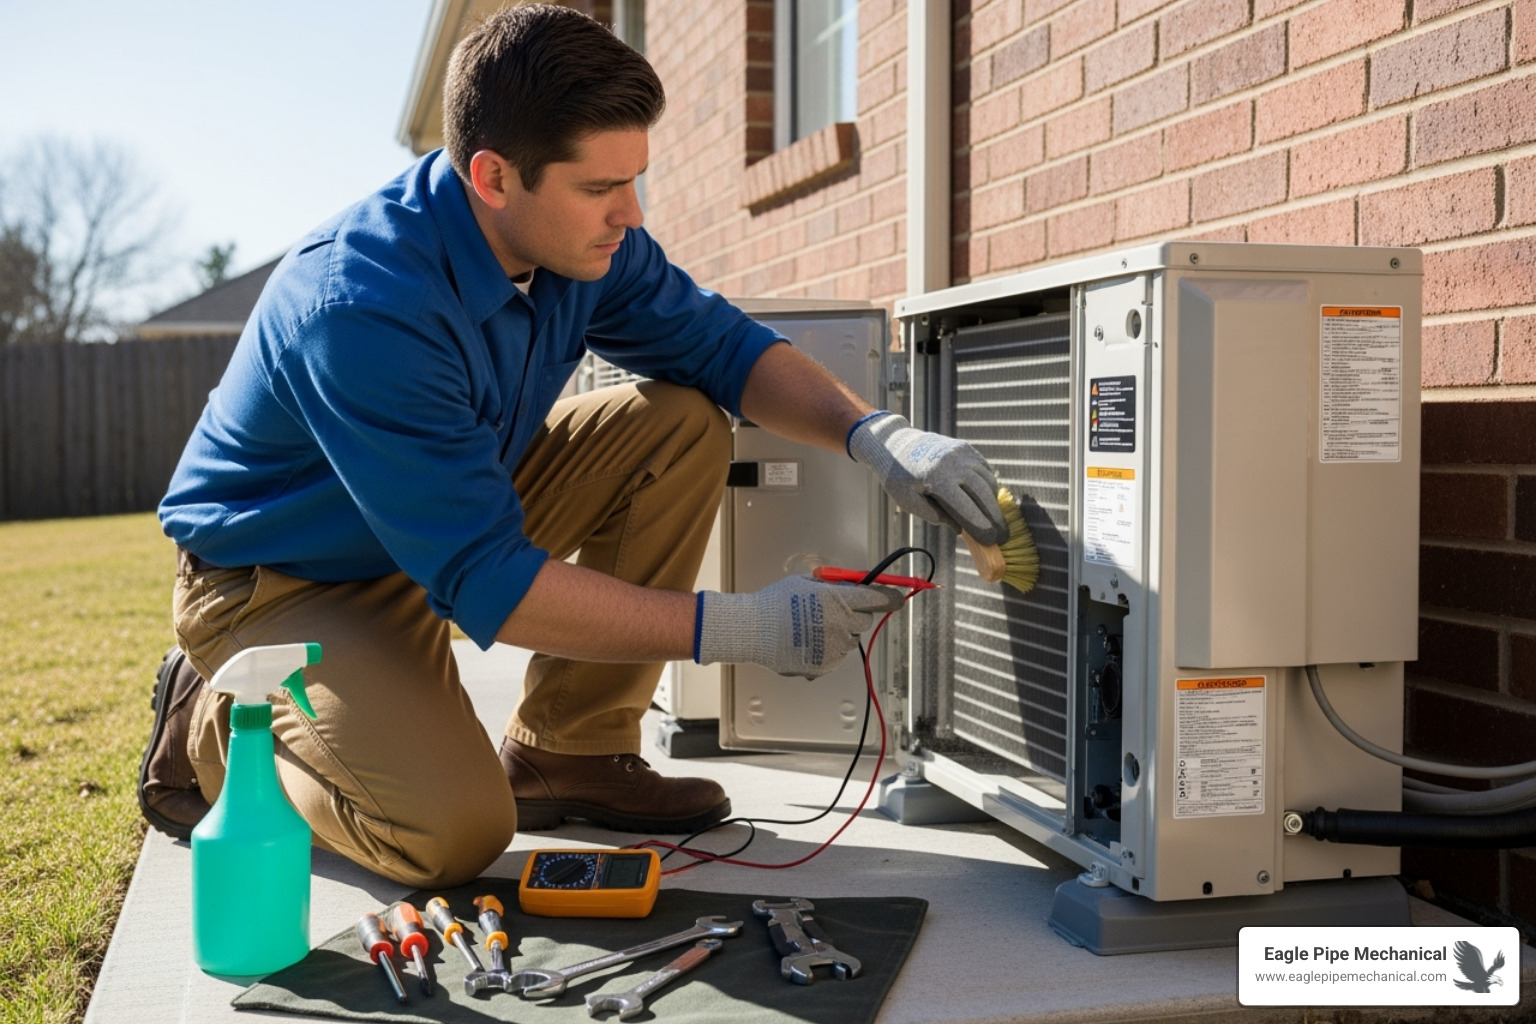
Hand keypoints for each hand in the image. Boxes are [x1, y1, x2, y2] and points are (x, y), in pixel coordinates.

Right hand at [695, 575, 904, 678]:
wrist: (752, 630)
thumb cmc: (776, 601)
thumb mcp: (806, 583)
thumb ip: (834, 586)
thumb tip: (857, 586)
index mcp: (837, 600)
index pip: (877, 599)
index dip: (891, 598)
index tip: (900, 598)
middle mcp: (840, 625)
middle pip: (865, 620)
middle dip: (855, 614)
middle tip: (834, 611)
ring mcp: (833, 649)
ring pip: (850, 640)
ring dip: (840, 633)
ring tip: (813, 629)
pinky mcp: (825, 666)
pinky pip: (836, 656)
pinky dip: (828, 650)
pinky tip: (806, 642)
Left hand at [848, 412, 1008, 544]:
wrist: (895, 444)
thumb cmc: (899, 477)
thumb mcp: (908, 501)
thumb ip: (933, 516)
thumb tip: (960, 529)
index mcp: (936, 479)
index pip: (966, 507)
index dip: (981, 526)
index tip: (991, 540)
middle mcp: (953, 464)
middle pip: (983, 494)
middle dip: (995, 517)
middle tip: (1002, 536)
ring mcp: (962, 453)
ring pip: (987, 481)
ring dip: (993, 502)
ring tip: (994, 520)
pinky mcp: (966, 448)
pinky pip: (984, 469)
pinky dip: (989, 486)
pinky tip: (987, 499)